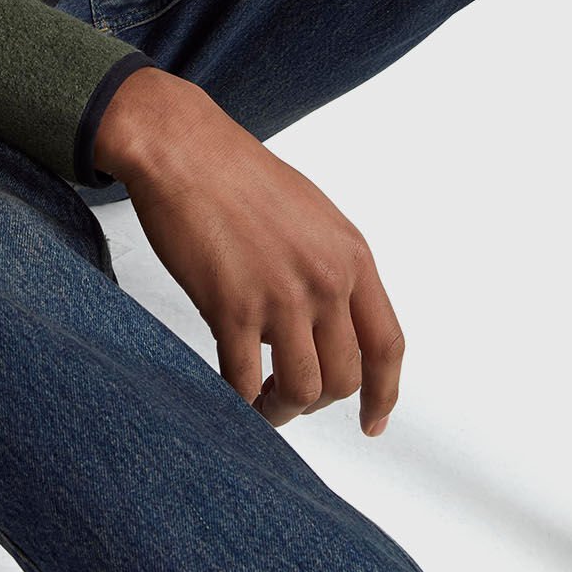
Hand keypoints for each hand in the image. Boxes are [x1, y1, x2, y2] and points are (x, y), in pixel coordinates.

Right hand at [96, 69, 404, 436]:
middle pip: (346, 377)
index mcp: (352, 257)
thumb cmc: (239, 175)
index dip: (384, 394)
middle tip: (291, 395)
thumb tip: (329, 322)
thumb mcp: (313, 215)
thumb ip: (331, 268)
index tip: (373, 422)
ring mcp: (281, 296)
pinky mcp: (231, 307)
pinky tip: (230, 395)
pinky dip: (239, 401)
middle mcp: (326, 281)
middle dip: (320, 400)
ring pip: (302, 389)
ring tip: (262, 402)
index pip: (387, 345)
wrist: (184, 149)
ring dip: (283, 409)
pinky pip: (243, 380)